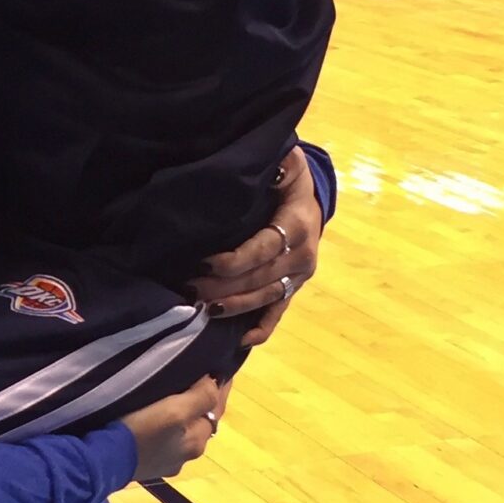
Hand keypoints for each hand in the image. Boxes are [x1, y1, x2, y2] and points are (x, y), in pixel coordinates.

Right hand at [124, 374, 228, 480]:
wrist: (99, 461)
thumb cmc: (139, 431)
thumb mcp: (175, 411)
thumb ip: (201, 397)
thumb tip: (213, 382)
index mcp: (196, 441)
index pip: (217, 407)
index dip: (222, 386)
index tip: (222, 365)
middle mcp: (185, 455)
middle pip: (200, 421)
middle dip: (202, 401)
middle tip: (199, 376)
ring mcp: (164, 462)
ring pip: (181, 431)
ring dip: (182, 414)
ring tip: (175, 394)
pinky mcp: (145, 464)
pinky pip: (162, 438)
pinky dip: (164, 425)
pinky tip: (154, 418)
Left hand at [183, 144, 324, 347]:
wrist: (313, 199)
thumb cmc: (289, 178)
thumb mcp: (287, 163)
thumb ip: (279, 165)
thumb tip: (268, 170)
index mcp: (298, 225)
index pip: (264, 249)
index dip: (234, 260)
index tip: (203, 262)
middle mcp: (302, 255)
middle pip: (260, 278)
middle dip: (224, 287)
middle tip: (189, 289)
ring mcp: (300, 276)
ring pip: (266, 297)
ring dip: (234, 306)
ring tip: (202, 309)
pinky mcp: (295, 288)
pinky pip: (280, 312)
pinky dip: (263, 328)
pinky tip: (242, 340)